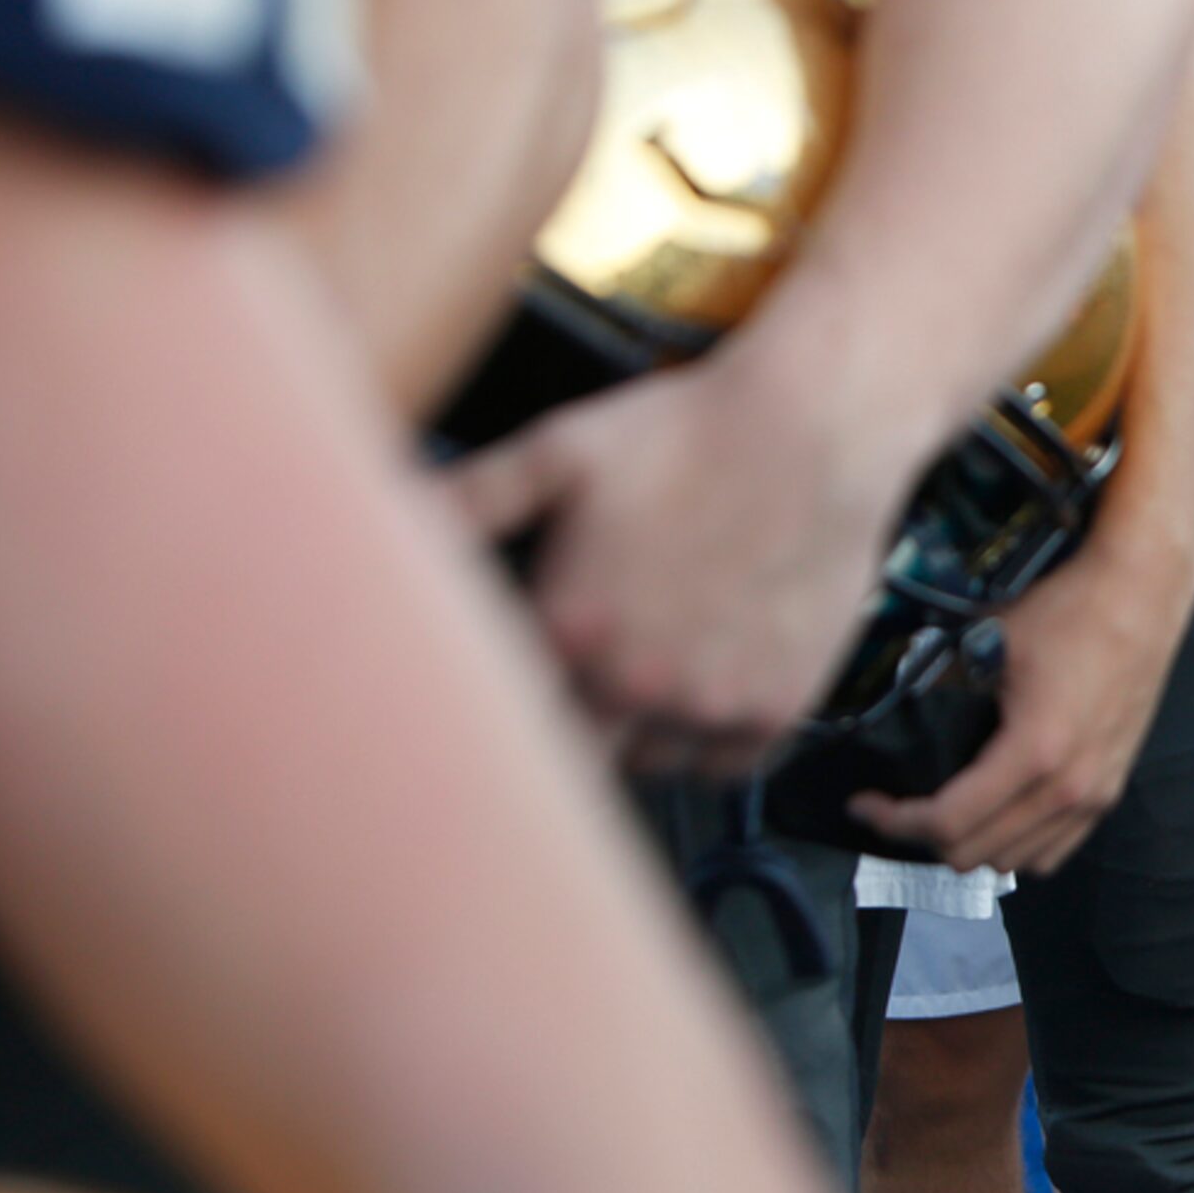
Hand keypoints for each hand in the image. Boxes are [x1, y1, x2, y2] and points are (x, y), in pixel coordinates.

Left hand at [446, 352, 907, 779]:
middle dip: (566, 726)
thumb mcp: (559, 452)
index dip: (499, 700)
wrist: (814, 428)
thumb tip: (379, 518)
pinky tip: (703, 684)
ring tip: (646, 668)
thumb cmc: (684, 430)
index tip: (504, 684)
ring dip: (637, 733)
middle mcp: (636, 686)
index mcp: (567, 632)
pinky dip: (706, 741)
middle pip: (574, 756)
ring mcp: (711, 704)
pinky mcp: (776, 707)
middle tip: (576, 682)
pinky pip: (722, 765)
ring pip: (649, 762)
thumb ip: (465, 502)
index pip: (504, 715)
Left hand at [846, 525, 1193, 873]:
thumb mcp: (991, 640)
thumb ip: (942, 682)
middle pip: (975, 855)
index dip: (895, 821)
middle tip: (897, 805)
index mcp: (1035, 753)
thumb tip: (895, 705)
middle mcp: (1068, 788)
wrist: (1142, 592)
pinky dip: (1015, 845)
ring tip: (943, 811)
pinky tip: (996, 814)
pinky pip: (1054, 850)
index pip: (948, 821)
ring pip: (1015, 862)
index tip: (865, 804)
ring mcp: (1095, 794)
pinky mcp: (1111, 788)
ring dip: (971, 845)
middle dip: (923, 837)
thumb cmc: (1070, 608)